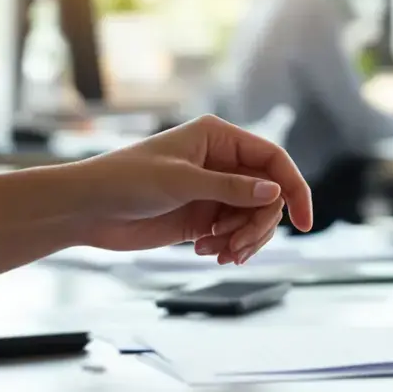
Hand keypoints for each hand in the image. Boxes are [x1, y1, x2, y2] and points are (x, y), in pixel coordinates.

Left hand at [67, 115, 312, 264]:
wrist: (87, 209)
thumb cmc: (125, 181)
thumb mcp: (180, 181)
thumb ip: (230, 187)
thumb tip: (274, 192)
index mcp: (219, 137)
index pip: (273, 159)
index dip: (294, 188)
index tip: (305, 221)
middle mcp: (221, 161)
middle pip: (268, 194)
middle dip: (259, 224)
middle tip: (237, 246)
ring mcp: (213, 190)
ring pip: (254, 217)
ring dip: (245, 239)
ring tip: (221, 254)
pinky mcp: (202, 217)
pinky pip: (234, 233)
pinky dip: (230, 247)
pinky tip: (209, 253)